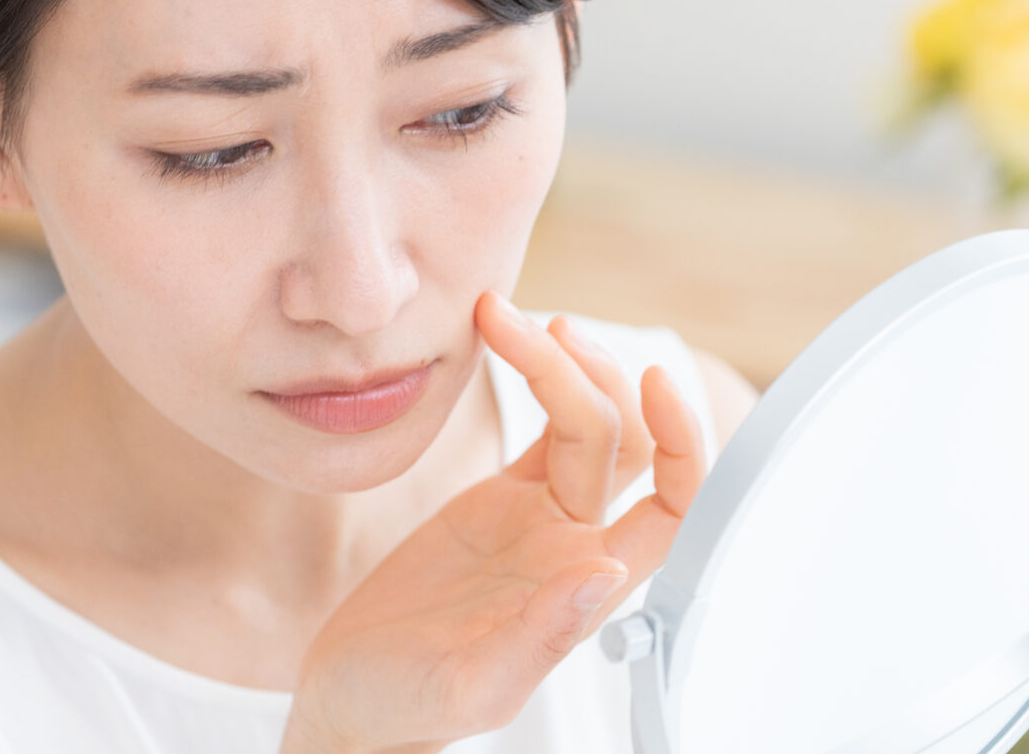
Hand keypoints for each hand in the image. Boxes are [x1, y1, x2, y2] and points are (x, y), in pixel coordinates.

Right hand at [281, 292, 706, 753]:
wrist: (347, 701)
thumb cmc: (403, 710)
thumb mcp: (469, 687)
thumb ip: (540, 636)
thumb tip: (603, 574)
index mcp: (585, 590)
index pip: (673, 506)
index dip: (681, 441)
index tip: (649, 382)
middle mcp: (575, 546)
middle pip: (626, 442)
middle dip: (598, 377)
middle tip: (545, 329)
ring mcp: (539, 520)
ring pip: (584, 424)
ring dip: (562, 364)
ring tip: (507, 318)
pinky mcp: (496, 502)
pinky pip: (537, 428)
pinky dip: (528, 379)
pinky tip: (502, 339)